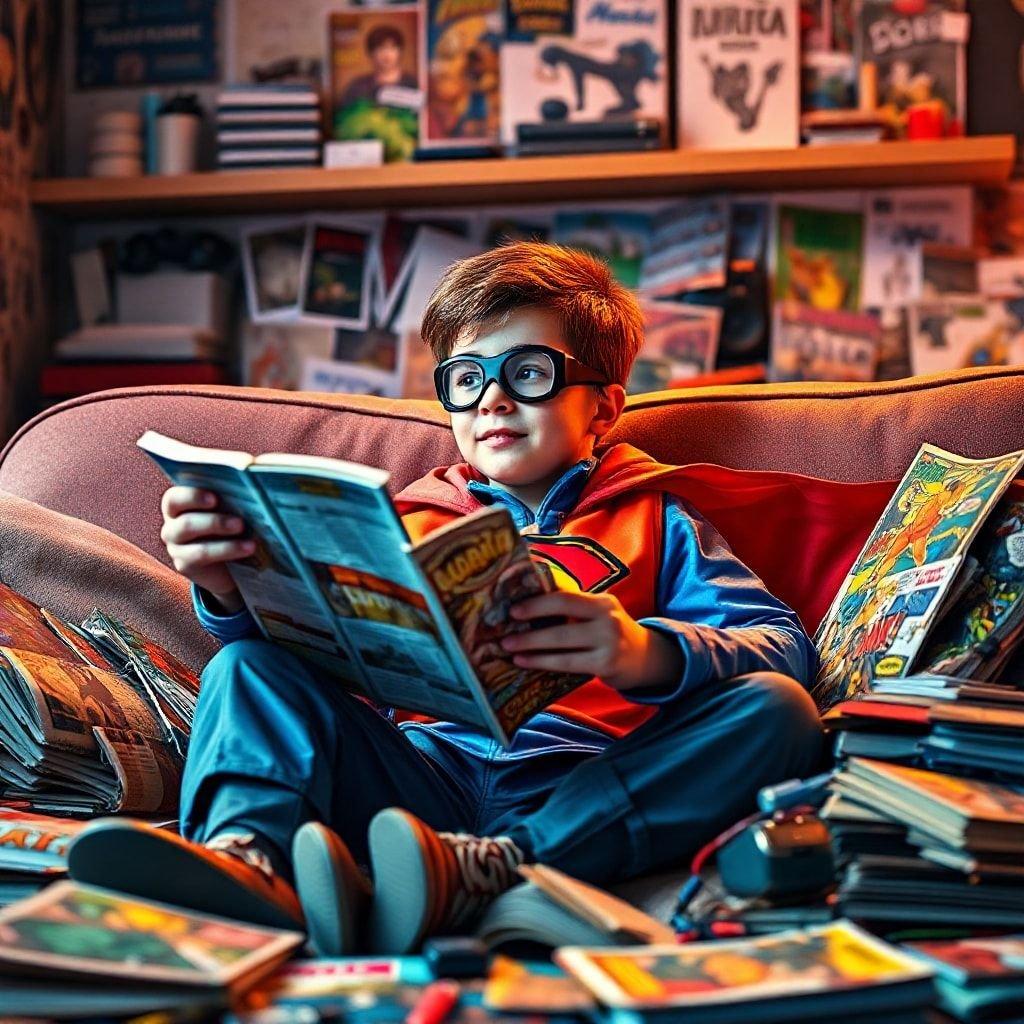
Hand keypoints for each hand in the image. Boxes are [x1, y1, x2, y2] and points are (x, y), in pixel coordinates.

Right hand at [160, 486, 253, 613]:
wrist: (227, 562)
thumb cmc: (228, 525)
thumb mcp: (229, 510)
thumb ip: (232, 500)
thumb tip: (252, 491)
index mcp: (178, 505)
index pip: (175, 498)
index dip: (192, 496)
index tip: (214, 498)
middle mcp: (172, 525)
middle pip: (185, 523)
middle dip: (215, 522)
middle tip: (240, 523)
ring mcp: (176, 547)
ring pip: (197, 546)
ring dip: (225, 543)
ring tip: (250, 542)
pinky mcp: (185, 565)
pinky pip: (203, 558)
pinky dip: (227, 552)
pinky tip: (247, 549)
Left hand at [502, 590, 684, 691]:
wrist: (646, 658)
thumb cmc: (611, 632)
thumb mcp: (599, 613)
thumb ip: (573, 608)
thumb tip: (528, 605)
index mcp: (602, 601)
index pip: (566, 597)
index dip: (538, 603)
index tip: (513, 609)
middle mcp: (608, 619)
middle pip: (562, 622)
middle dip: (530, 629)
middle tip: (504, 635)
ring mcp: (608, 643)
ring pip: (563, 646)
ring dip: (532, 648)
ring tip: (509, 649)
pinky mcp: (606, 665)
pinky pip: (568, 664)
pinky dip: (544, 663)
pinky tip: (526, 663)